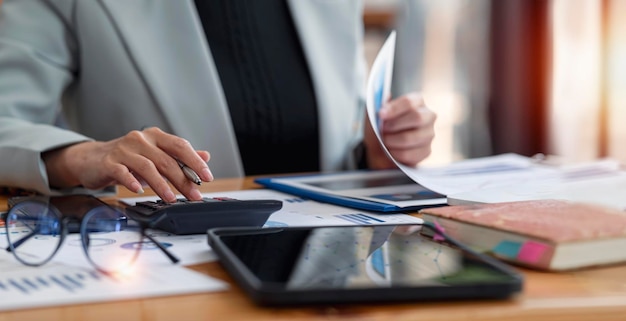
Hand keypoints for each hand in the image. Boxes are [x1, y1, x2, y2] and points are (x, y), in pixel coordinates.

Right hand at [42, 127, 213, 201]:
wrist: (91, 159)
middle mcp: (141, 139)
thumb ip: (179, 156)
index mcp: (155, 136)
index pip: (180, 146)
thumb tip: (205, 156)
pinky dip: (132, 182)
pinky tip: (140, 191)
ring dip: (161, 184)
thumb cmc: (128, 159)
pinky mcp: (109, 162)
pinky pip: (123, 172)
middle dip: (183, 179)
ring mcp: (124, 150)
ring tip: (171, 198)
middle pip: (166, 160)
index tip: (207, 177)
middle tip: (194, 195)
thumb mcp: (155, 155)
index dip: (195, 162)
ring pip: (147, 167)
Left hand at [363, 92, 435, 168]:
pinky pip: (410, 154)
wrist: (379, 150)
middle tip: (383, 130)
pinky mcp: (427, 151)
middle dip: (395, 125)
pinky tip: (392, 151)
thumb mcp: (374, 114)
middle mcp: (428, 116)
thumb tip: (386, 95)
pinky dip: (396, 153)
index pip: (409, 102)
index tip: (381, 114)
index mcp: (417, 101)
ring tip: (385, 141)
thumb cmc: (379, 128)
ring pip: (410, 138)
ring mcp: (429, 134)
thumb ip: (378, 103)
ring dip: (392, 141)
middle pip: (417, 117)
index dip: (394, 108)